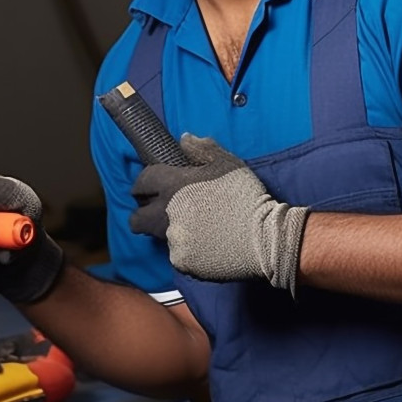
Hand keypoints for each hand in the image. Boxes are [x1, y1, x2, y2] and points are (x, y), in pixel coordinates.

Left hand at [129, 135, 308, 294]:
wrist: (265, 237)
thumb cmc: (247, 196)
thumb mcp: (228, 163)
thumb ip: (202, 149)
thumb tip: (183, 139)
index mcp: (173, 186)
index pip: (141, 182)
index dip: (145, 185)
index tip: (152, 188)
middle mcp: (166, 215)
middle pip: (136, 219)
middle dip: (143, 214)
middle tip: (162, 212)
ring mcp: (173, 241)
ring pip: (160, 237)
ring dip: (172, 232)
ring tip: (197, 228)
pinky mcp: (183, 262)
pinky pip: (178, 255)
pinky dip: (188, 250)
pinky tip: (208, 244)